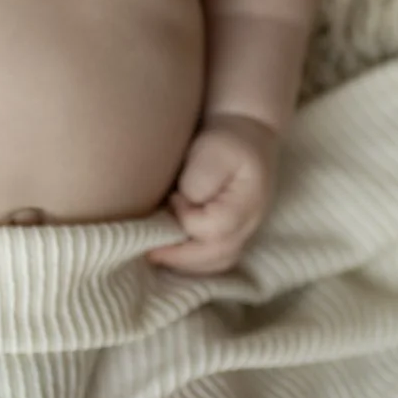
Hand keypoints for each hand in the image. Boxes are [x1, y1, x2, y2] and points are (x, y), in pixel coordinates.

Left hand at [145, 114, 279, 273]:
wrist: (245, 134)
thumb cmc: (226, 141)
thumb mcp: (214, 149)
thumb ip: (200, 178)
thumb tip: (182, 203)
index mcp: (247, 203)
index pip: (214, 228)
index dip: (187, 219)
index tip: (173, 198)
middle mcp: (249, 224)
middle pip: (218, 255)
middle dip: (179, 256)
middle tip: (148, 248)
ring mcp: (244, 232)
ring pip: (217, 263)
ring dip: (185, 264)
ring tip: (157, 253)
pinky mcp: (232, 234)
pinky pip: (214, 260)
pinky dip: (191, 262)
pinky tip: (170, 252)